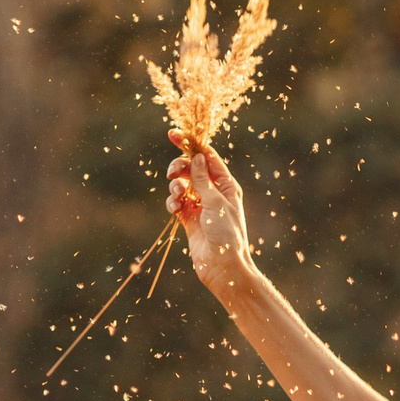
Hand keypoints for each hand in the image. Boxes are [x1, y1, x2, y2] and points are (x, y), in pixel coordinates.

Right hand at [165, 132, 252, 291]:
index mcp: (226, 185)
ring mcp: (200, 205)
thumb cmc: (226, 234)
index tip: (173, 134)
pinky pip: (176, 203)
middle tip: (172, 173)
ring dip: (175, 186)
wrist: (223, 266)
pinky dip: (172, 202)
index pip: (207, 157)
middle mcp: (213, 192)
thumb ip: (202, 179)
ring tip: (176, 196)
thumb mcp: (215, 202)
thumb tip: (195, 156)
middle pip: (190, 168)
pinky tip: (174, 209)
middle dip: (179, 168)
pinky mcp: (189, 219)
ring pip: (181, 184)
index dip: (191, 144)